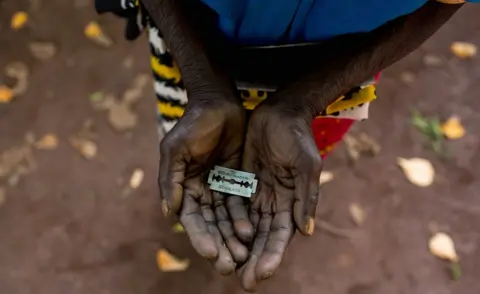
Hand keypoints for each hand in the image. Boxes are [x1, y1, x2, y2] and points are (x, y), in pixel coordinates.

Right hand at [159, 96, 253, 273]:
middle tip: (228, 266)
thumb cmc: (193, 124)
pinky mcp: (238, 181)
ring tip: (242, 257)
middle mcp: (201, 191)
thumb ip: (170, 179)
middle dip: (218, 245)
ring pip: (226, 219)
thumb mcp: (176, 148)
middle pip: (210, 224)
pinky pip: (241, 205)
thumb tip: (167, 213)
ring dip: (232, 238)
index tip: (210, 253)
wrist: (219, 103)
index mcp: (183, 187)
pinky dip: (244, 220)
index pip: (192, 218)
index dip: (200, 236)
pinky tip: (251, 234)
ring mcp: (220, 187)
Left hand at [238, 103, 321, 290]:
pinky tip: (217, 239)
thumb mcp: (306, 164)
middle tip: (243, 282)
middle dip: (253, 259)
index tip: (260, 274)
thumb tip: (306, 232)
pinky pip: (232, 207)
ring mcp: (257, 194)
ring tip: (227, 267)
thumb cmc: (297, 137)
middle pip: (262, 237)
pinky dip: (226, 224)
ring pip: (245, 227)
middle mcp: (274, 202)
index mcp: (292, 202)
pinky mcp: (242, 182)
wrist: (280, 112)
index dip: (271, 255)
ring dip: (238, 247)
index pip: (280, 235)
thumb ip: (306, 197)